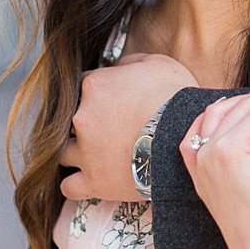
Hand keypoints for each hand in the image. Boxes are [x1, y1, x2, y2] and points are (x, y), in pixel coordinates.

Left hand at [58, 53, 196, 202]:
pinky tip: (87, 179)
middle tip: (109, 127)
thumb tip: (121, 65)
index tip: (113, 100)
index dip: (99, 92)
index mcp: (95, 86)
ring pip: (62, 152)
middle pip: (69, 118)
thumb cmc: (176, 97)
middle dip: (86, 122)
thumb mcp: (159, 64)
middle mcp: (81, 117)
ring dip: (75, 152)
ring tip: (94, 154)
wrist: (186, 136)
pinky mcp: (93, 181)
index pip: (83, 85)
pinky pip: (69, 186)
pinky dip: (76, 184)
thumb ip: (132, 62)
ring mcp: (84, 152)